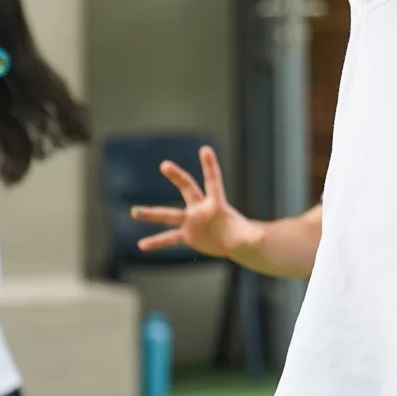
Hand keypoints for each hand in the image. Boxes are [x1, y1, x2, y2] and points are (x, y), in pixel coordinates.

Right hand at [130, 145, 259, 260]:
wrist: (233, 242)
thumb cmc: (242, 235)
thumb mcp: (248, 237)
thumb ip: (253, 237)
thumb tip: (263, 239)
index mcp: (217, 205)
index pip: (213, 182)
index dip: (210, 166)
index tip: (205, 149)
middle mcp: (201, 209)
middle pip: (188, 189)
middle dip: (177, 177)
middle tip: (164, 164)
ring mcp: (191, 221)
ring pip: (169, 215)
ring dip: (152, 214)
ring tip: (133, 211)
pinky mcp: (187, 235)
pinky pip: (169, 239)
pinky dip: (156, 242)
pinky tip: (141, 246)